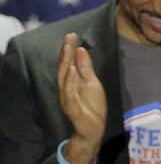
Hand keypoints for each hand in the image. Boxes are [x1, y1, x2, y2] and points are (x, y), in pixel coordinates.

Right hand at [56, 33, 106, 155]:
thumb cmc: (92, 106)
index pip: (68, 62)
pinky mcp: (71, 106)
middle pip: (64, 66)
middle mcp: (66, 87)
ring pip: (63, 77)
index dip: (69, 49)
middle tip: (69, 37)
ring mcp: (67, 96)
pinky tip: (72, 70)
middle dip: (66, 52)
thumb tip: (81, 50)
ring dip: (65, 62)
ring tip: (68, 48)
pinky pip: (69, 92)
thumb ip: (86, 68)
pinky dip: (69, 81)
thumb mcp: (92, 83)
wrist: (94, 129)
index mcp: (72, 81)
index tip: (72, 35)